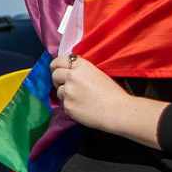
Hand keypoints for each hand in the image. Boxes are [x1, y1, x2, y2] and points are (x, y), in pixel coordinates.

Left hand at [49, 54, 163, 147]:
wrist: (117, 110)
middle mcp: (72, 76)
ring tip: (81, 99)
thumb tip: (69, 73)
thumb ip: (81, 71)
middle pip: (55, 75)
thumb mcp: (97, 73)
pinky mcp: (67, 106)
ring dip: (65, 95)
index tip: (57, 71)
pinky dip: (71, 107)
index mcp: (81, 66)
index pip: (58, 62)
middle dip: (57, 80)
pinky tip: (83, 108)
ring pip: (59, 91)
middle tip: (64, 86)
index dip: (56, 67)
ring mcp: (68, 91)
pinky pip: (64, 105)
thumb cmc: (112, 93)